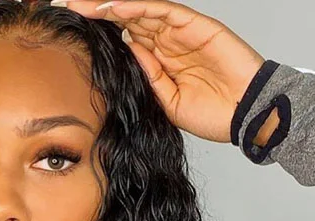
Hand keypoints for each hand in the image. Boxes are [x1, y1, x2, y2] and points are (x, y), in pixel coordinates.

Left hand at [57, 0, 268, 142]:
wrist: (246, 115)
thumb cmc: (213, 114)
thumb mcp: (167, 101)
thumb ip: (147, 76)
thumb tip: (127, 51)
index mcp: (161, 61)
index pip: (126, 39)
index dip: (101, 34)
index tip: (73, 33)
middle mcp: (169, 42)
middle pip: (128, 20)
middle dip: (99, 13)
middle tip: (68, 6)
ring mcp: (182, 32)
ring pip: (142, 10)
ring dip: (112, 6)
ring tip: (84, 5)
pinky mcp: (196, 26)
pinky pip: (163, 11)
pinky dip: (138, 7)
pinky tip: (114, 7)